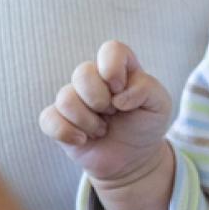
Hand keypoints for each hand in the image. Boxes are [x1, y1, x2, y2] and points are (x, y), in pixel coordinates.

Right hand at [38, 40, 173, 189]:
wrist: (133, 159)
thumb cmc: (146, 125)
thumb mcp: (160, 105)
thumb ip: (147, 88)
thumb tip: (119, 96)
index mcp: (119, 69)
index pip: (110, 50)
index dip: (113, 68)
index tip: (121, 89)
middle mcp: (94, 80)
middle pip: (82, 72)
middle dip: (99, 99)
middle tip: (113, 114)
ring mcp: (74, 100)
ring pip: (65, 98)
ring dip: (87, 121)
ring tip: (102, 130)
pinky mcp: (59, 121)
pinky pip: (48, 119)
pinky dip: (66, 132)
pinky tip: (83, 140)